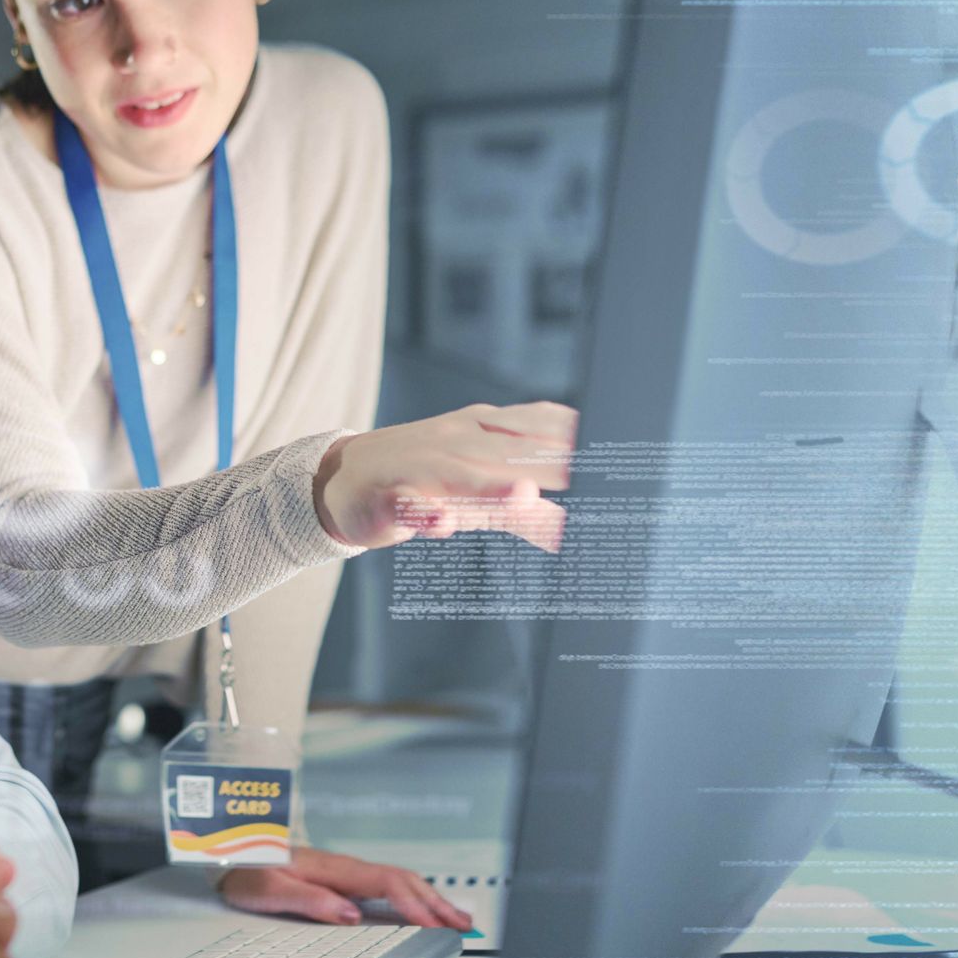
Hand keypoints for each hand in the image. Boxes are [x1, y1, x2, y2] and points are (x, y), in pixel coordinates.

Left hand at [219, 844, 472, 930]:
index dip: (413, 905)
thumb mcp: (272, 892)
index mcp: (333, 868)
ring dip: (430, 898)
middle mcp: (345, 867)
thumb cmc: (249, 874)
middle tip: (464, 924)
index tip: (434, 926)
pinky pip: (387, 886)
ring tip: (457, 917)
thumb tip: (351, 916)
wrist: (231, 856)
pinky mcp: (344, 879)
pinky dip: (413, 896)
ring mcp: (347, 871)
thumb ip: (311, 902)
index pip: (385, 884)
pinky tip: (423, 908)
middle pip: (402, 880)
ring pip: (399, 880)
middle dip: (435, 901)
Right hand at [316, 402, 576, 552]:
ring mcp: (418, 467)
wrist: (341, 479)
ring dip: (489, 485)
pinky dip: (422, 513)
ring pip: (458, 475)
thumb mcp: (474, 493)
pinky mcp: (386, 498)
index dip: (573, 438)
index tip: (616, 451)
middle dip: (546, 463)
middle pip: (505, 452)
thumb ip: (521, 511)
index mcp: (481, 430)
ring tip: (524, 496)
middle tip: (590, 479)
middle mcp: (454, 441)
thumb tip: (570, 530)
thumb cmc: (420, 482)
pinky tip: (441, 523)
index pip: (535, 427)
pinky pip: (405, 505)